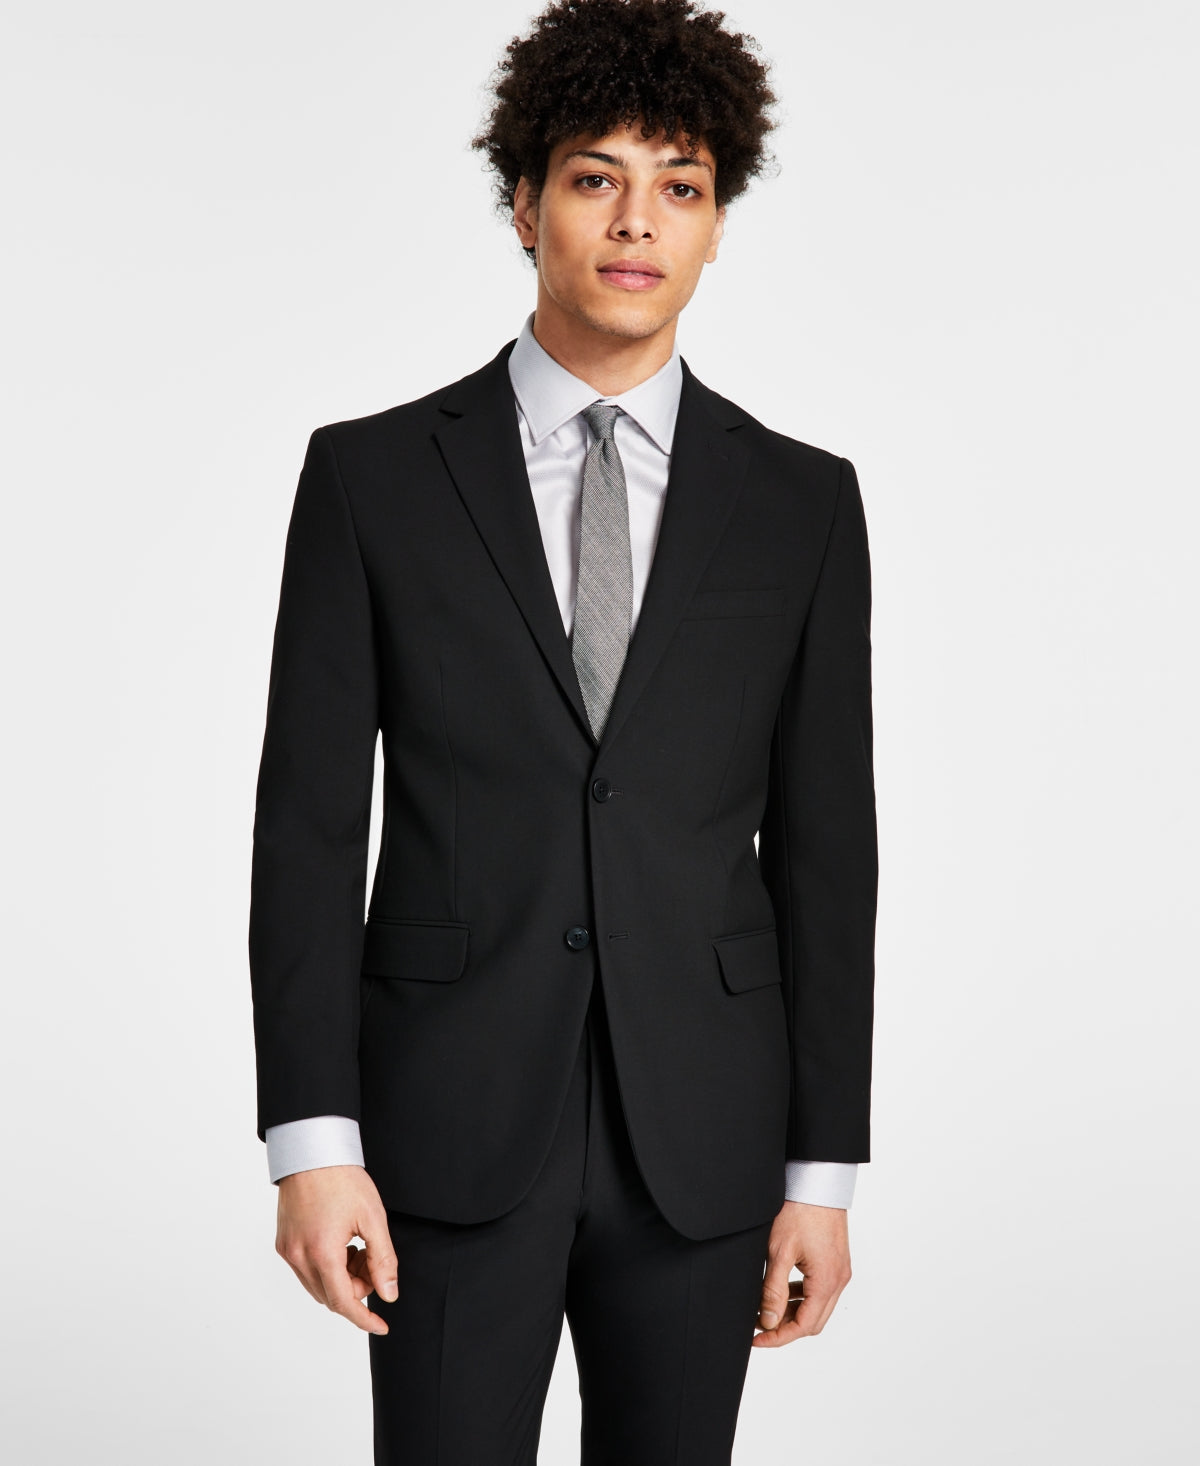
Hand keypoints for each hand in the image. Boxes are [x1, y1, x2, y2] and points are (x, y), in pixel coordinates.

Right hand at [274, 1164, 398, 1334]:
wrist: (312, 1151)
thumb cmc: (342, 1178)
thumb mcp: (373, 1218)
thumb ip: (383, 1259)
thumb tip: (389, 1294)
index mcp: (322, 1252)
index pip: (344, 1302)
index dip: (364, 1318)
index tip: (381, 1325)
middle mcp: (299, 1257)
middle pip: (331, 1296)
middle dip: (357, 1288)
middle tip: (372, 1258)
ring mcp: (287, 1250)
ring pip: (318, 1285)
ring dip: (341, 1278)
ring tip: (357, 1247)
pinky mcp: (283, 1243)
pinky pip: (306, 1270)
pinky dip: (326, 1267)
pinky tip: (341, 1242)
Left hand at [752, 1199, 851, 1347]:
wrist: (818, 1180)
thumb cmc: (800, 1210)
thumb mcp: (779, 1251)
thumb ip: (773, 1290)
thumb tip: (768, 1320)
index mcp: (827, 1281)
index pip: (804, 1326)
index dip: (778, 1337)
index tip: (756, 1339)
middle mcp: (839, 1279)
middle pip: (813, 1321)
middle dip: (785, 1327)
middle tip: (759, 1324)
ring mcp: (840, 1270)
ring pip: (817, 1306)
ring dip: (793, 1311)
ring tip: (767, 1307)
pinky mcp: (836, 1260)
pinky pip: (820, 1289)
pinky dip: (802, 1295)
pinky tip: (783, 1288)